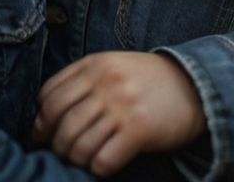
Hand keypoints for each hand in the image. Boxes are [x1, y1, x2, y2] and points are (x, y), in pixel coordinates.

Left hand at [32, 51, 206, 175]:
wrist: (193, 86)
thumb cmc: (146, 80)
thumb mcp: (112, 66)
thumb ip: (82, 81)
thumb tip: (45, 114)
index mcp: (94, 64)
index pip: (49, 96)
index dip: (41, 120)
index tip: (42, 134)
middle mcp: (105, 82)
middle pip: (59, 123)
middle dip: (54, 145)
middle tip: (60, 153)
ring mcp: (122, 106)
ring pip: (78, 146)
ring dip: (75, 160)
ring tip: (82, 160)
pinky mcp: (139, 130)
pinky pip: (103, 161)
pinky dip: (97, 169)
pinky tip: (103, 164)